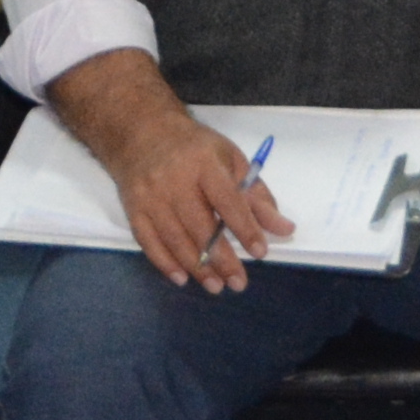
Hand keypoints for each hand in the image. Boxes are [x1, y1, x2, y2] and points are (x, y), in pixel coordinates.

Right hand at [96, 108, 289, 295]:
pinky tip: (182, 278)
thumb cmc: (194, 149)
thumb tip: (284, 229)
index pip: (227, 200)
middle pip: (199, 226)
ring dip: (197, 268)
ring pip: (175, 239)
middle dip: (221, 259)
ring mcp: (151, 196)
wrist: (142, 132)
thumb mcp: (230, 161)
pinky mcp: (134, 209)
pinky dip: (165, 263)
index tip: (260, 252)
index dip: (244, 228)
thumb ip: (257, 197)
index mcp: (204, 163)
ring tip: (216, 287)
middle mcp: (174, 180)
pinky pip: (149, 242)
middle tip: (238, 283)